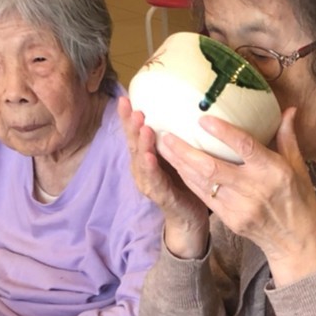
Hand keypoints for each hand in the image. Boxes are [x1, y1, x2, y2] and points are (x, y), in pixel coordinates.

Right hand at [117, 96, 209, 258]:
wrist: (190, 217)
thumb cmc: (183, 182)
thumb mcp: (176, 155)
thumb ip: (174, 137)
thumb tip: (184, 106)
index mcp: (145, 157)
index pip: (134, 134)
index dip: (127, 117)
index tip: (125, 98)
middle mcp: (142, 169)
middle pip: (134, 144)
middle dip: (132, 126)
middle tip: (134, 108)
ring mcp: (149, 183)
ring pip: (141, 160)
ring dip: (141, 143)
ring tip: (143, 127)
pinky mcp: (160, 196)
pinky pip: (154, 181)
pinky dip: (151, 168)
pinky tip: (150, 157)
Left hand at [156, 108, 315, 287]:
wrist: (296, 243)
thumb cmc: (300, 201)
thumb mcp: (299, 168)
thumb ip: (288, 138)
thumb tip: (288, 110)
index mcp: (274, 171)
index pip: (246, 147)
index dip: (224, 133)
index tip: (204, 120)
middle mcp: (254, 188)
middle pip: (212, 167)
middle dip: (185, 151)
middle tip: (166, 135)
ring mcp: (239, 207)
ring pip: (202, 182)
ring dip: (180, 164)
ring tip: (163, 147)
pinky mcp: (229, 219)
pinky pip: (204, 196)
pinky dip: (188, 180)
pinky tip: (176, 167)